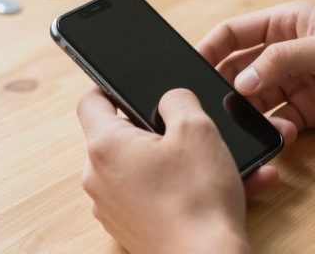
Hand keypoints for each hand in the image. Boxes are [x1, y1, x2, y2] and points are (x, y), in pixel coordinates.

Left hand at [77, 88, 295, 253]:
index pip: (91, 100)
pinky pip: (154, 196)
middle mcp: (98, 178)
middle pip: (122, 137)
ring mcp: (112, 207)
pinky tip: (223, 189)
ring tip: (222, 163)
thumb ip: (178, 99)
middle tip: (192, 131)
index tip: (133, 87)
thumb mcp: (197, 129)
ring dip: (180, 161)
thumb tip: (170, 98)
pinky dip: (182, 189)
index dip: (112, 87)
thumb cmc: (198, 199)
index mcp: (105, 146)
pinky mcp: (130, 228)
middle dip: (158, 130)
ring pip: (144, 168)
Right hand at [198, 1, 314, 135]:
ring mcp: (297, 82)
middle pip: (239, 69)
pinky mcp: (309, 111)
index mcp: (288, 22)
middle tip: (217, 106)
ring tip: (254, 124)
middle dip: (226, 87)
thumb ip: (283, 60)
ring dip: (250, 113)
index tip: (192, 69)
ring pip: (255, 99)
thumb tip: (242, 79)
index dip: (210, 49)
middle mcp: (287, 51)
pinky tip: (284, 134)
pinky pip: (277, 120)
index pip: (234, 33)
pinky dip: (274, 130)